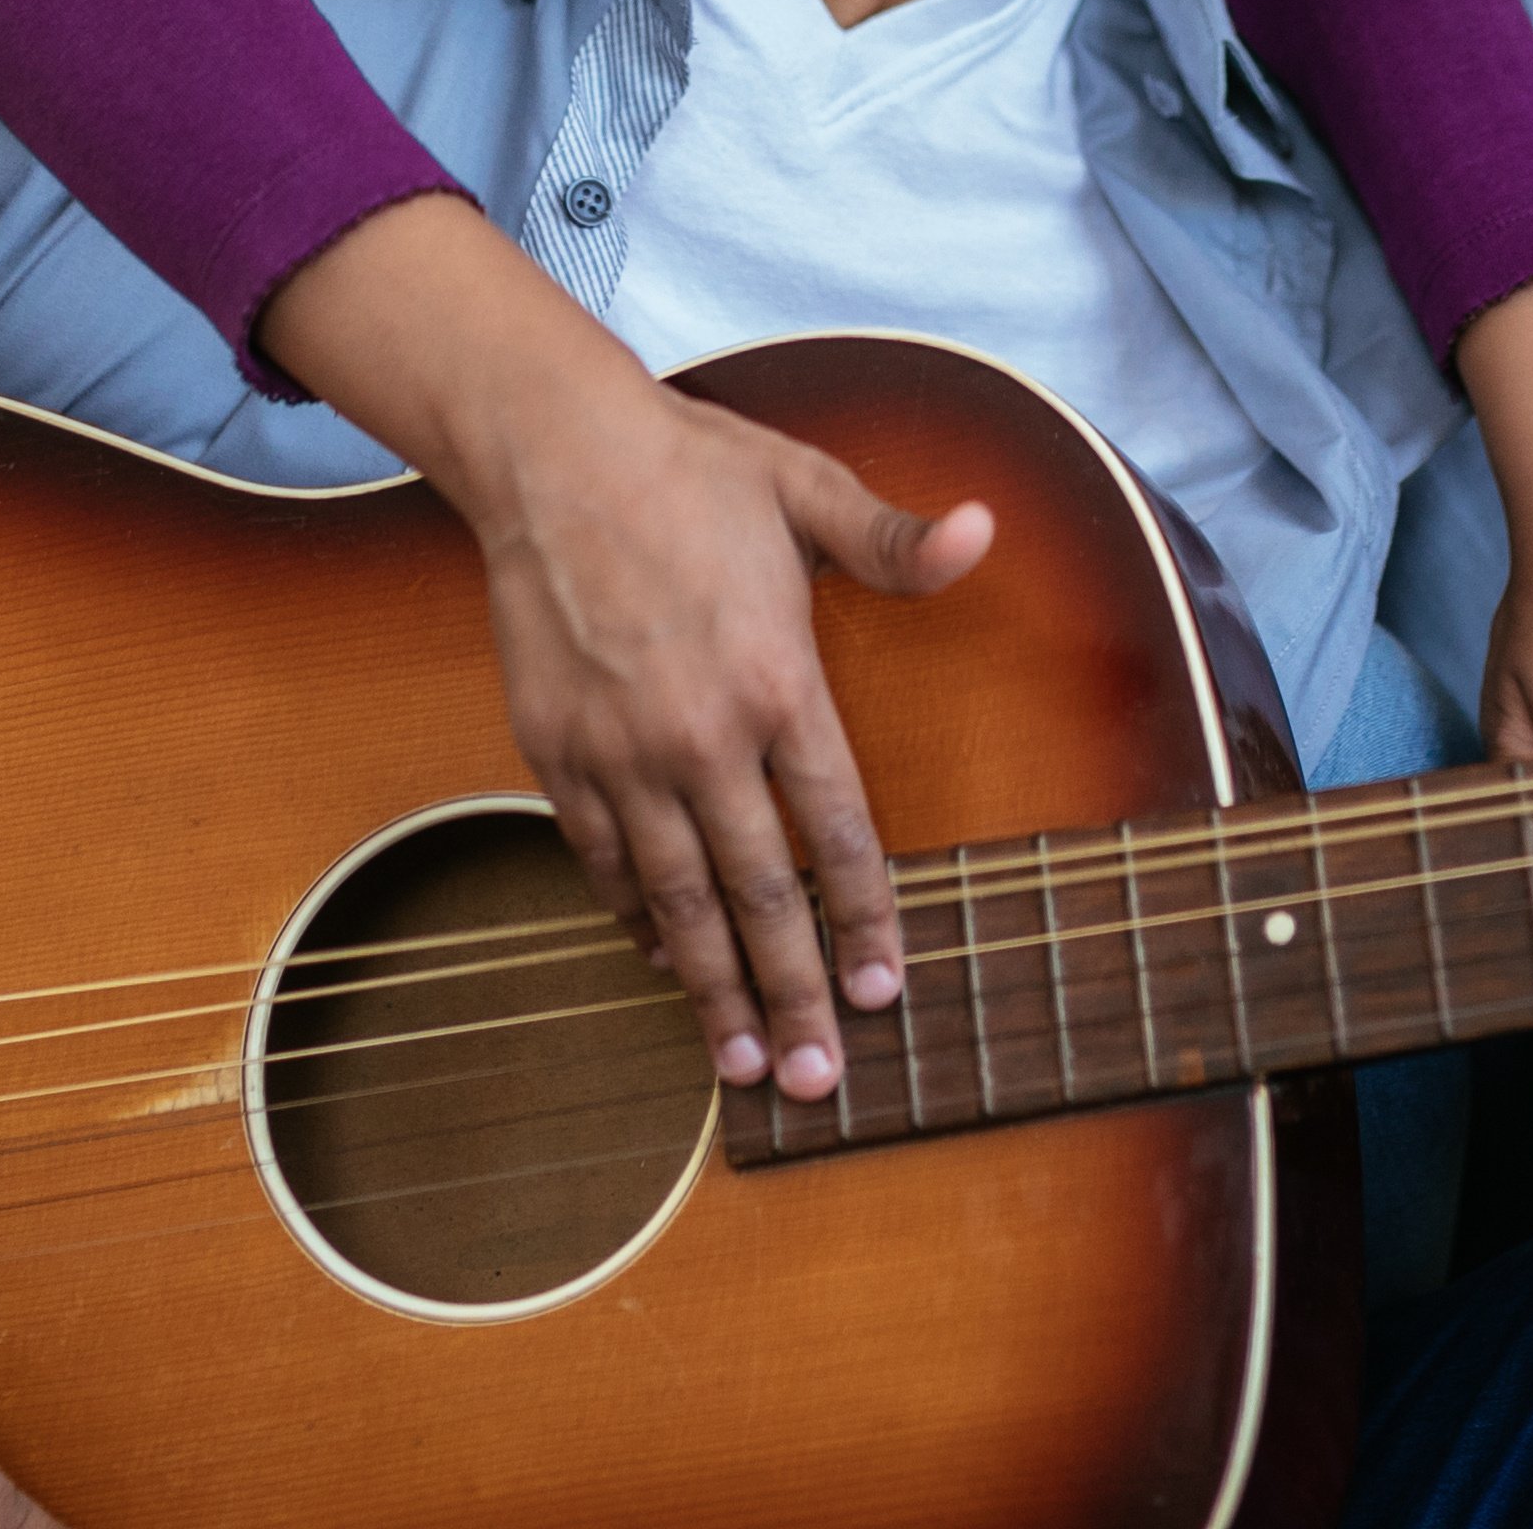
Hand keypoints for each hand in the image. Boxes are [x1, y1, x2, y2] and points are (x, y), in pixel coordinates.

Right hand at [463, 360, 991, 1106]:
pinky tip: (664, 963)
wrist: (549, 452)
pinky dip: (636, 919)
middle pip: (758, 893)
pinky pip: (605, 860)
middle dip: (792, 994)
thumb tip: (983, 531)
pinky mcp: (557, 752)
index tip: (883, 992)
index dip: (863, 920)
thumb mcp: (808, 490)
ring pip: (675, 898)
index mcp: (776, 680)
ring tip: (738, 1062)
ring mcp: (620, 752)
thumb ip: (895, 541)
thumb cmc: (691, 468)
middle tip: (815, 1080)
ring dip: (711, 987)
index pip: (835, 831)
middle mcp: (699, 734)